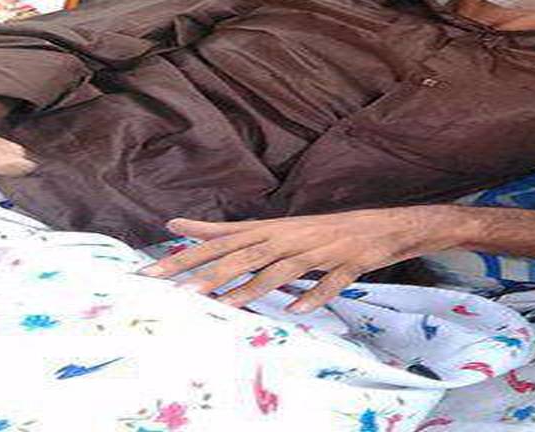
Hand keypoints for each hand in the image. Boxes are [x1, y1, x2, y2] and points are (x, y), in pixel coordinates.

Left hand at [138, 206, 467, 311]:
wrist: (384, 227)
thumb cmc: (321, 232)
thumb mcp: (272, 228)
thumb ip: (226, 231)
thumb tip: (178, 225)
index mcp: (271, 228)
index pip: (221, 241)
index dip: (185, 256)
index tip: (150, 271)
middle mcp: (291, 236)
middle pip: (243, 253)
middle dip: (208, 272)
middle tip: (175, 291)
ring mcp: (320, 249)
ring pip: (281, 268)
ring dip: (253, 286)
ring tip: (226, 303)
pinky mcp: (347, 263)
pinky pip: (330, 281)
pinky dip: (313, 294)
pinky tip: (296, 309)